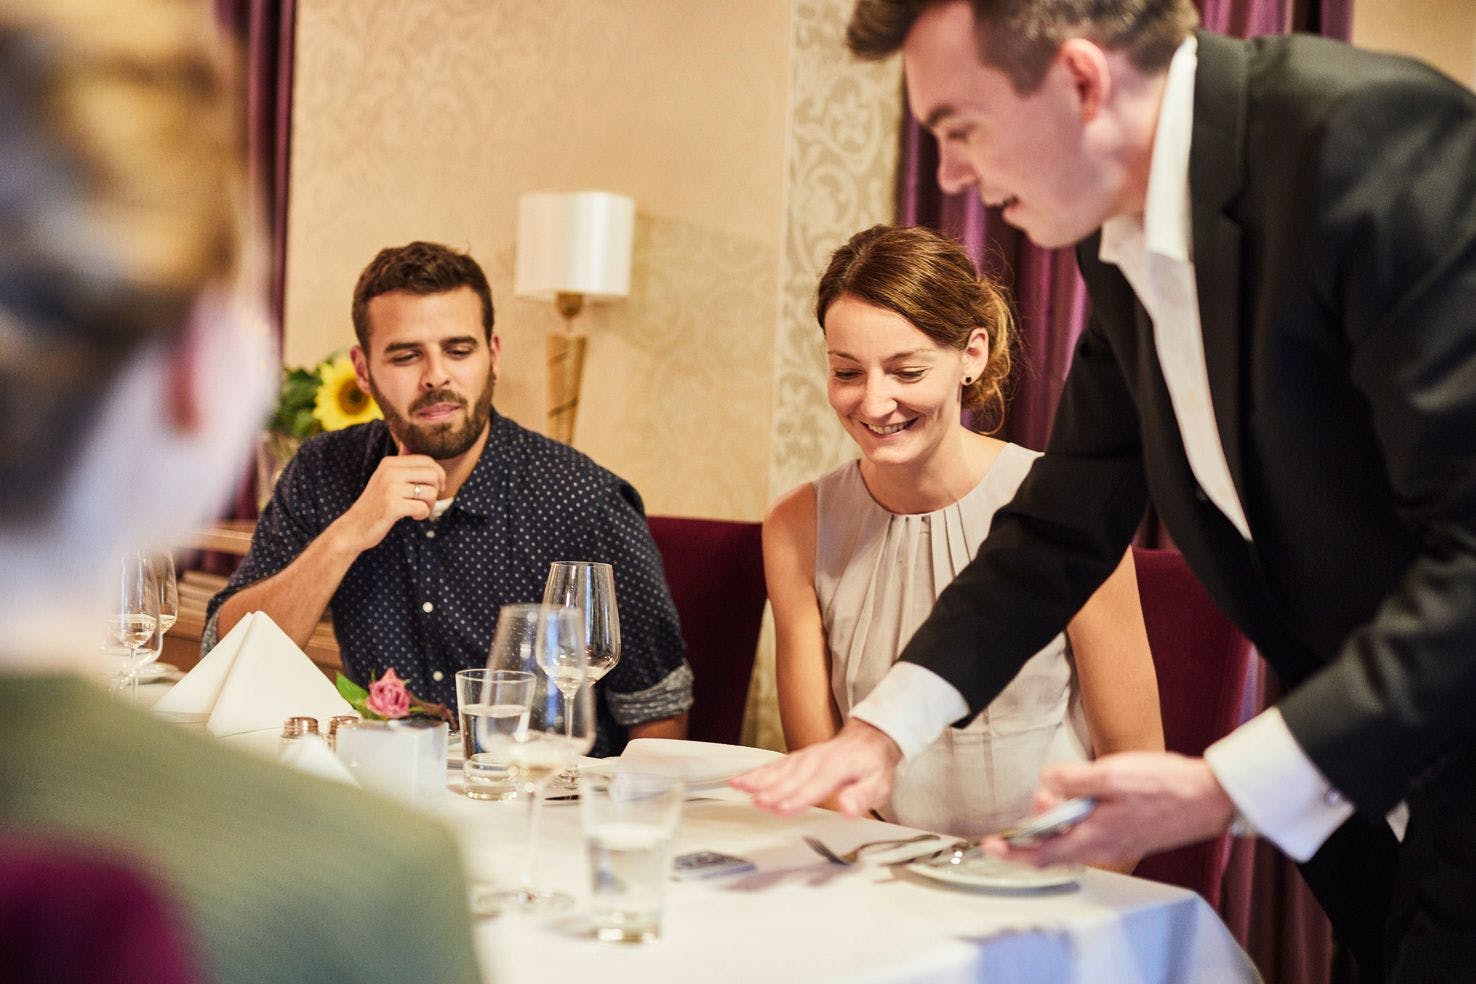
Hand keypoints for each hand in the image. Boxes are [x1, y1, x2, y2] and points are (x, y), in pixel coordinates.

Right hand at [327, 453, 445, 554]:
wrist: (353, 527)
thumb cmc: (375, 505)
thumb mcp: (385, 479)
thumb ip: (401, 466)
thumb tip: (411, 448)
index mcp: (390, 463)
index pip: (427, 460)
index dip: (439, 474)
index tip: (437, 487)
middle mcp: (390, 472)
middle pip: (432, 474)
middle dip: (436, 490)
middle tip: (428, 501)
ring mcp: (390, 488)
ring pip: (430, 492)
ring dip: (430, 505)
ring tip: (419, 510)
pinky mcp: (392, 506)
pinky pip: (422, 508)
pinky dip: (422, 514)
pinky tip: (413, 517)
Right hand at [729, 718, 901, 816]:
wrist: (869, 738)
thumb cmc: (872, 765)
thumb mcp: (878, 784)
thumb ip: (862, 797)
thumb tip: (848, 809)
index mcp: (838, 766)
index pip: (815, 784)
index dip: (798, 797)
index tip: (783, 808)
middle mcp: (817, 759)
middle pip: (793, 777)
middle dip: (774, 790)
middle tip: (758, 802)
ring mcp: (805, 758)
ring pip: (779, 769)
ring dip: (759, 778)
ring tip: (739, 787)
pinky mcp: (796, 759)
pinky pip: (774, 766)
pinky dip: (755, 773)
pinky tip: (740, 781)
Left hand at [980, 752, 1235, 868]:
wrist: (1210, 798)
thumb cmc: (1165, 786)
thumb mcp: (1110, 775)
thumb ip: (1071, 780)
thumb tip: (1045, 784)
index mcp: (1094, 838)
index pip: (1041, 855)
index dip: (1012, 852)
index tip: (991, 845)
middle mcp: (1104, 848)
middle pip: (1055, 848)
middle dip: (1038, 827)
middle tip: (1040, 799)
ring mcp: (1118, 843)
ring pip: (1074, 839)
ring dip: (1059, 820)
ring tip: (1062, 791)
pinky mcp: (1130, 835)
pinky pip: (1092, 833)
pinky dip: (1079, 818)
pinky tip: (1088, 796)